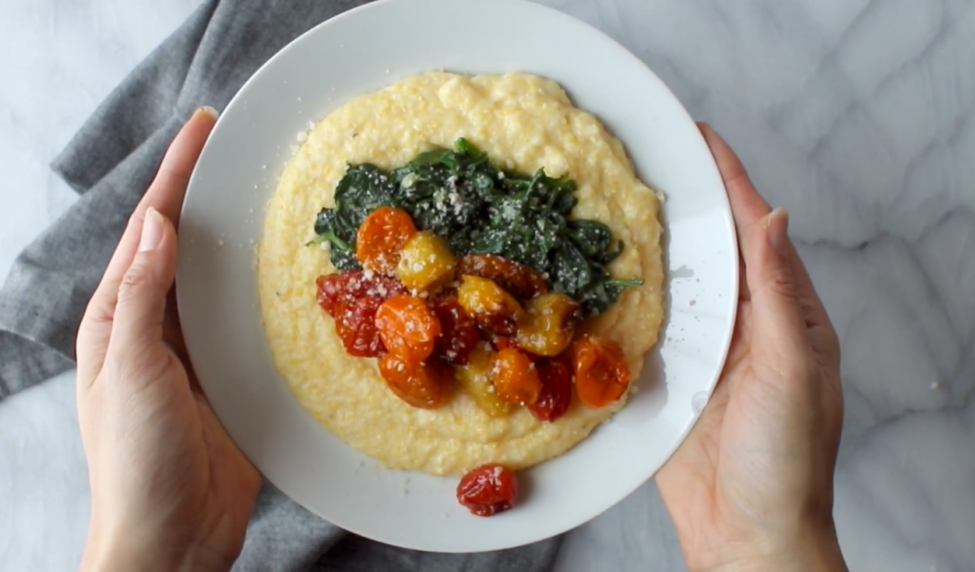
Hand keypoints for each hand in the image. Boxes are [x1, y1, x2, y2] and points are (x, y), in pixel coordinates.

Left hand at [76, 108, 261, 571]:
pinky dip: (268, 293)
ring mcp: (197, 354)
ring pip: (222, 281)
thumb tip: (156, 225)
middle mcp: (158, 326)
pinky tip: (293, 276)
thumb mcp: (130, 368)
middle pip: (186, 246)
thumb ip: (142, 297)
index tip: (204, 129)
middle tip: (246, 152)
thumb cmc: (135, 457)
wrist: (171, 535)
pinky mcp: (232, 380)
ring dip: (243, 241)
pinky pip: (251, 324)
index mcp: (120, 317)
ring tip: (276, 199)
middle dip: (210, 196)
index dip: (174, 176)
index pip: (149, 229)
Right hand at [656, 124, 846, 571]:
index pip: (756, 233)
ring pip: (674, 286)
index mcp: (785, 316)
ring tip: (613, 205)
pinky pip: (643, 331)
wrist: (749, 534)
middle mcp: (743, 327)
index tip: (701, 139)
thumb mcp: (795, 369)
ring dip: (649, 248)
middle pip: (711, 251)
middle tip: (643, 162)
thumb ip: (778, 295)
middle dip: (683, 205)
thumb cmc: (788, 459)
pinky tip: (598, 277)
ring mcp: (703, 354)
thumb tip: (773, 220)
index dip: (731, 183)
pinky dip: (623, 302)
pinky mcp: (667, 382)